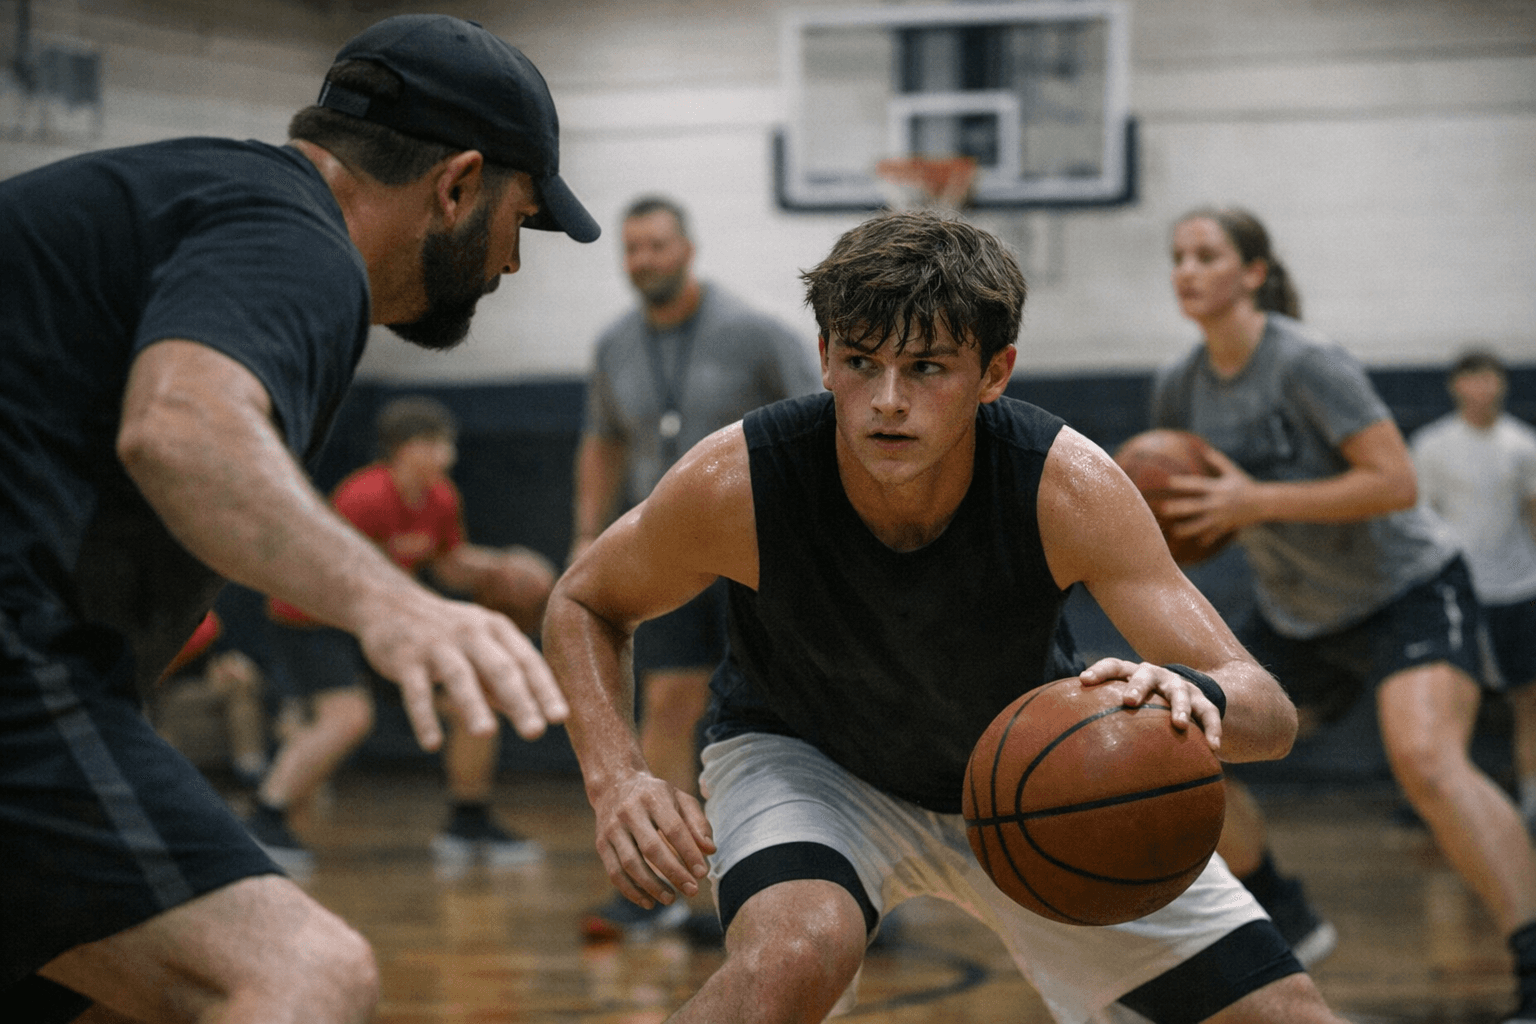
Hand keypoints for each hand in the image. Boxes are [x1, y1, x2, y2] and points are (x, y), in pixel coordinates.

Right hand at [354, 589, 567, 750]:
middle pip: (500, 668)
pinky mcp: (404, 658)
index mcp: (496, 628)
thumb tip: (534, 714)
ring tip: (486, 734)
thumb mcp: (481, 647)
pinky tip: (433, 745)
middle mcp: (470, 632)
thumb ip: (504, 679)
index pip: (527, 661)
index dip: (545, 689)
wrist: (388, 602)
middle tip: (535, 732)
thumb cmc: (447, 633)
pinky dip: (424, 717)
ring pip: (459, 675)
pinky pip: (416, 690)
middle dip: (520, 700)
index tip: (561, 718)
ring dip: (473, 704)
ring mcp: (436, 643)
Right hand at [591, 771, 714, 908]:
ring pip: (630, 864)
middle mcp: (629, 812)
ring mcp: (612, 828)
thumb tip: (710, 850)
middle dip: (674, 873)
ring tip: (671, 899)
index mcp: (653, 797)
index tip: (703, 873)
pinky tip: (648, 901)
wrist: (615, 784)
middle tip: (692, 891)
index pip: (674, 829)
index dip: (689, 853)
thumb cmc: (656, 796)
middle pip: (651, 848)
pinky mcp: (601, 844)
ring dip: (652, 886)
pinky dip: (631, 891)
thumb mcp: (680, 799)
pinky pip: (615, 873)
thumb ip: (698, 823)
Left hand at [1078, 657, 1222, 751]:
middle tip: (1128, 701)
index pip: (1114, 666)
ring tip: (1179, 725)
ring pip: (1180, 694)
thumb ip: (1104, 716)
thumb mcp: (1128, 704)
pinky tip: (1214, 748)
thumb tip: (1071, 745)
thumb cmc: (1146, 704)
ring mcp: (1181, 687)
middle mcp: (1157, 676)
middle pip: (1145, 675)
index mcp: (1134, 674)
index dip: (1099, 671)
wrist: (1190, 691)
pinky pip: (1210, 714)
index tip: (1083, 680)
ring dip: (1179, 708)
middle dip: (1137, 686)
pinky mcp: (1204, 701)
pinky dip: (1213, 730)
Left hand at [1157, 445, 1255, 544]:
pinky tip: (1194, 544)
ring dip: (1186, 529)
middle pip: (1194, 506)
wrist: (1263, 503)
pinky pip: (1212, 535)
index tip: (1168, 482)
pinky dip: (1204, 539)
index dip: (1183, 483)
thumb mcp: (1232, 471)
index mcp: (1217, 488)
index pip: (1197, 485)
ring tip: (1173, 531)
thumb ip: (1217, 461)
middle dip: (1178, 508)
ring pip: (1200, 525)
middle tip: (1162, 509)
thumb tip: (1204, 448)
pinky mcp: (1226, 527)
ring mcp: (1221, 517)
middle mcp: (1217, 503)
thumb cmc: (1245, 484)